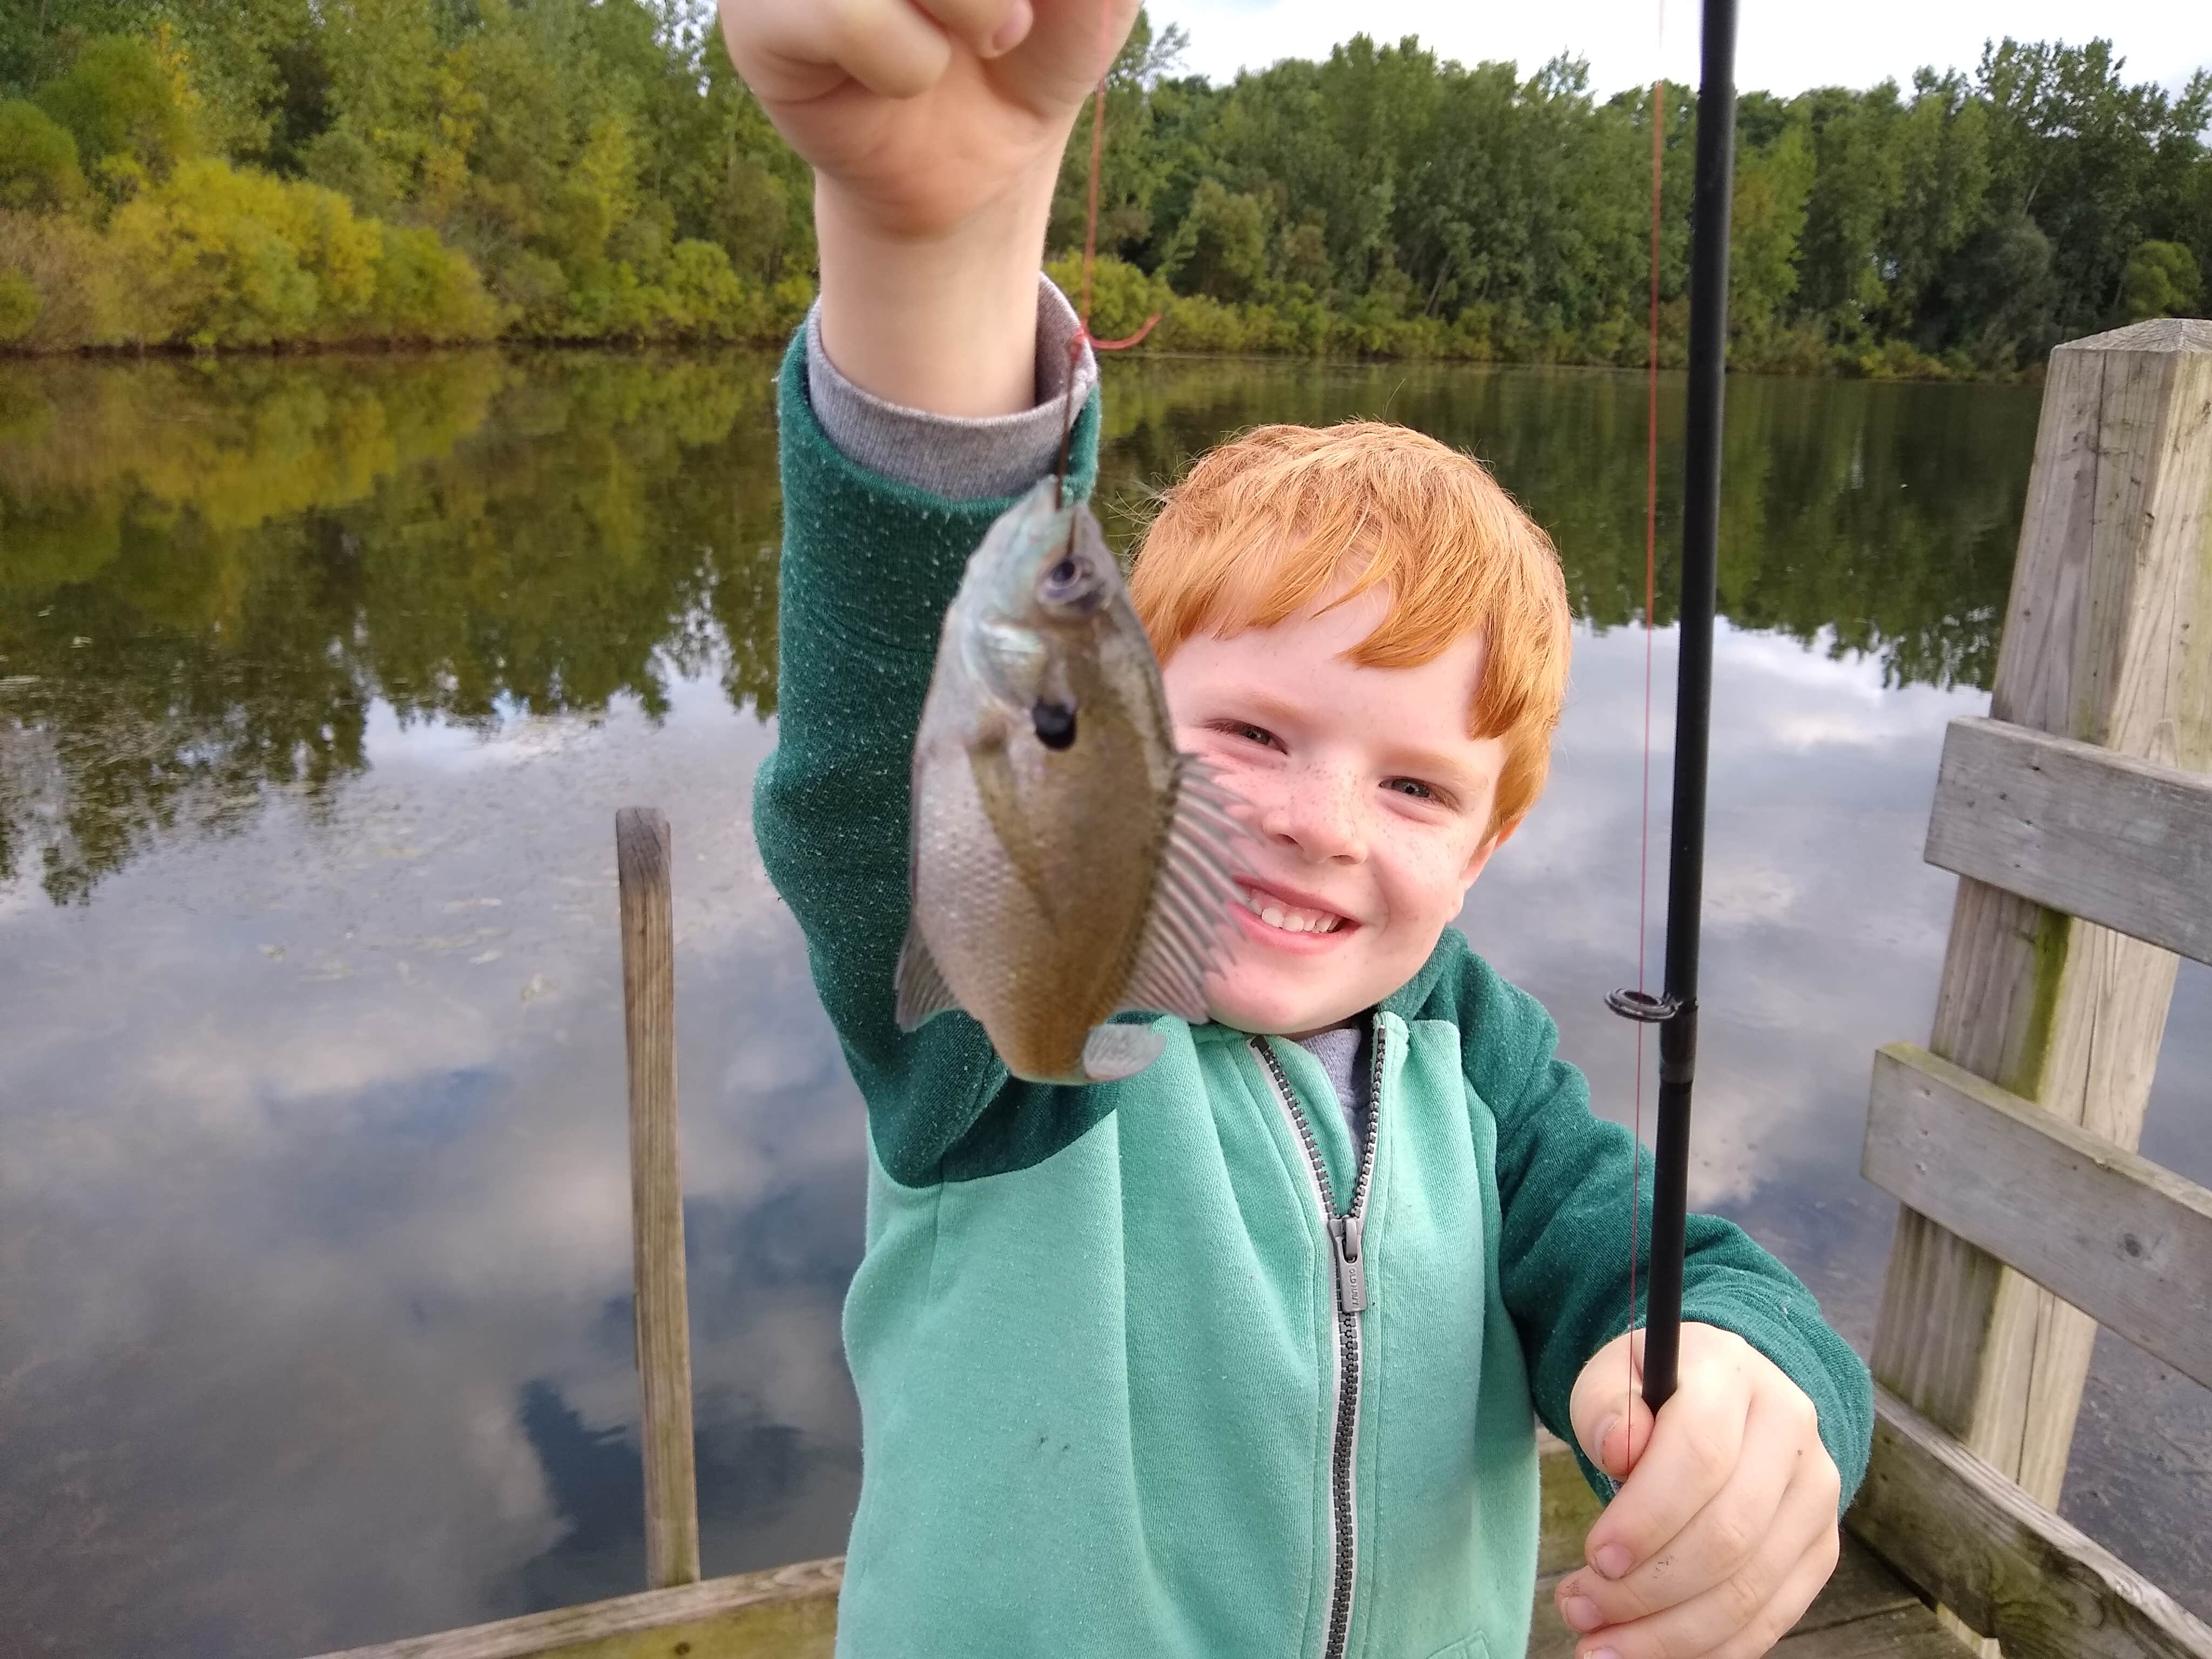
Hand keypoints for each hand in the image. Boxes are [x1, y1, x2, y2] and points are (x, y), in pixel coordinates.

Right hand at [717, 0, 1138, 411]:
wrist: (980, 168)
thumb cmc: (1034, 60)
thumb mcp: (1092, 0)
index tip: (1034, 16)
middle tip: (1015, 26)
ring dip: (971, 6)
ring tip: (992, 39)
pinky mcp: (754, 24)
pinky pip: (849, 17)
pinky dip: (910, 58)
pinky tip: (919, 79)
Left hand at [1555, 1324, 1842, 1658]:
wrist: (1724, 1399)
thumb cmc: (1654, 1395)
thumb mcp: (1613, 1374)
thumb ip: (1605, 1404)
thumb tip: (1617, 1449)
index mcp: (1735, 1377)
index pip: (1701, 1455)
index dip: (1646, 1516)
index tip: (1594, 1555)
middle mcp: (1792, 1433)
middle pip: (1728, 1535)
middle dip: (1646, 1588)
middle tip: (1579, 1606)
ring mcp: (1816, 1495)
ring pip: (1749, 1589)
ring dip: (1669, 1633)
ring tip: (1600, 1642)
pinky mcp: (1820, 1548)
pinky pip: (1770, 1618)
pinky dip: (1708, 1648)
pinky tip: (1651, 1652)